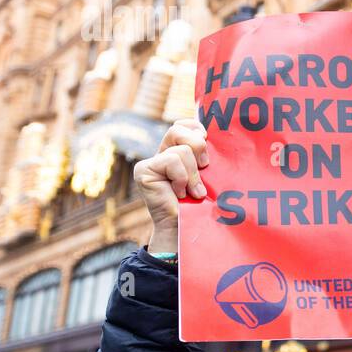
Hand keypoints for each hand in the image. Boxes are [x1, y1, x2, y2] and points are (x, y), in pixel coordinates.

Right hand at [133, 119, 207, 252]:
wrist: (184, 227)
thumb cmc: (199, 202)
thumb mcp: (206, 173)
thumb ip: (204, 154)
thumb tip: (208, 135)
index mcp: (176, 151)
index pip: (182, 124)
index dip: (195, 128)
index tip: (206, 141)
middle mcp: (161, 153)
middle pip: (178, 129)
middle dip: (197, 147)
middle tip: (203, 168)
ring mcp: (150, 161)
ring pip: (181, 150)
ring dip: (193, 173)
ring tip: (192, 191)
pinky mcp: (143, 170)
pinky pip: (172, 161)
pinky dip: (182, 178)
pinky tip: (179, 194)